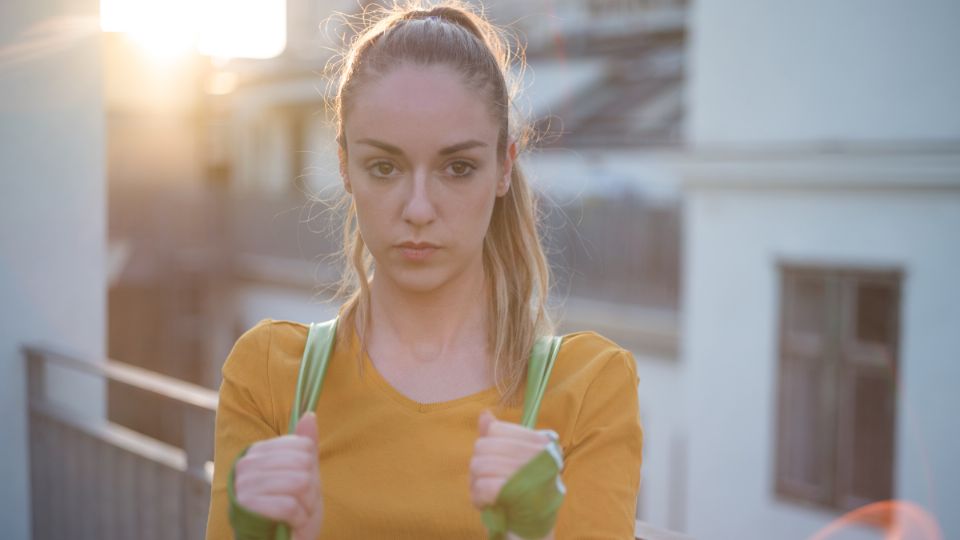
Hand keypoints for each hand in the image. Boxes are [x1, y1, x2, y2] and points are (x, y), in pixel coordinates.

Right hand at [234, 413, 323, 539]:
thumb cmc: (294, 511)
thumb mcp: (306, 475)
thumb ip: (306, 446)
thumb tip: (309, 415)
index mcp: (258, 452)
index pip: (302, 446)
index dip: (310, 470)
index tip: (300, 487)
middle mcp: (246, 465)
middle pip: (303, 463)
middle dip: (310, 490)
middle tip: (300, 503)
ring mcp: (243, 485)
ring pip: (299, 483)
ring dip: (306, 505)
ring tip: (296, 514)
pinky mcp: (246, 506)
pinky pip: (289, 505)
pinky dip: (298, 518)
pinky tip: (290, 523)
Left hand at [469, 410, 559, 509]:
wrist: (533, 533)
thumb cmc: (522, 496)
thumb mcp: (511, 462)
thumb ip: (498, 438)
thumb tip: (484, 414)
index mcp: (543, 443)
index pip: (496, 429)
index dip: (488, 448)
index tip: (498, 465)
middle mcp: (542, 455)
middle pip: (483, 446)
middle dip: (479, 468)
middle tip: (490, 483)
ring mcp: (532, 474)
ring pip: (479, 465)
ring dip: (476, 484)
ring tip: (488, 495)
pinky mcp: (519, 495)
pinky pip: (482, 486)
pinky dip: (478, 498)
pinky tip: (487, 504)